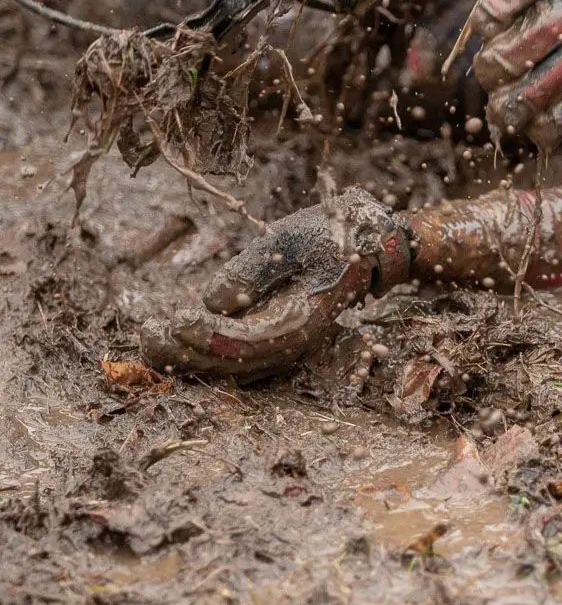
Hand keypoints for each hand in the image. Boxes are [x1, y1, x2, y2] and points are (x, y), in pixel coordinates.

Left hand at [141, 189, 410, 377]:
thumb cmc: (330, 236)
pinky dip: (210, 358)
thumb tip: (212, 302)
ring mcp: (290, 344)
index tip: (177, 320)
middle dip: (190, 355)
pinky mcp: (281, 338)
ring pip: (238, 368)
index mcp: (304, 320)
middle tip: (148, 341)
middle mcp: (297, 342)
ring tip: (154, 346)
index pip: (249, 342)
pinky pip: (243, 360)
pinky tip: (181, 347)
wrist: (371, 247)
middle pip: (238, 364)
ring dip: (194, 361)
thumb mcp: (290, 239)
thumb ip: (251, 272)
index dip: (209, 337)